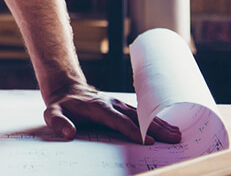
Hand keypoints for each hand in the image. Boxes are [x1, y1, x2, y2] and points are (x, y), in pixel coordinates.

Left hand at [43, 83, 181, 144]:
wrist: (67, 88)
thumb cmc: (61, 105)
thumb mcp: (51, 113)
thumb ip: (58, 122)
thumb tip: (69, 134)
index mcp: (98, 108)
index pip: (118, 121)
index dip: (133, 131)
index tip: (148, 142)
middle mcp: (112, 104)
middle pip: (137, 117)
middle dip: (156, 128)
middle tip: (174, 138)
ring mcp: (119, 105)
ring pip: (143, 114)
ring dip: (161, 124)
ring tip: (178, 134)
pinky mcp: (123, 107)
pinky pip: (142, 114)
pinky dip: (156, 120)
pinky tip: (170, 127)